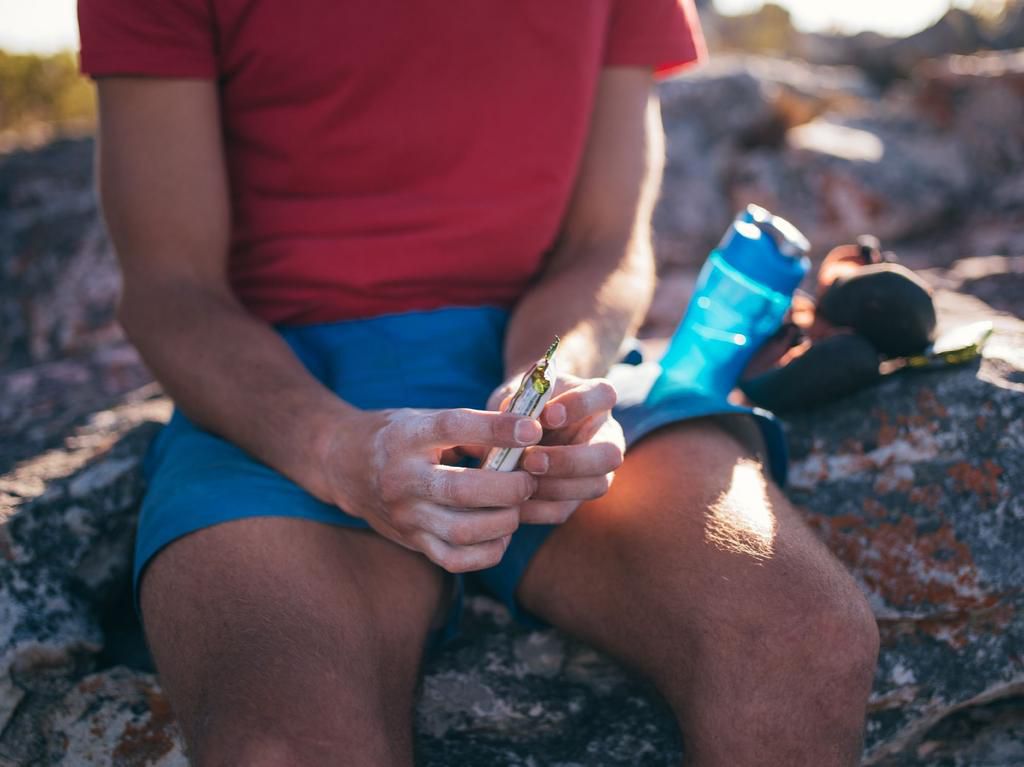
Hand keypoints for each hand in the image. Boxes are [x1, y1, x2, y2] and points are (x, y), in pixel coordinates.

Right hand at [321, 408, 541, 572]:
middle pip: (462, 490)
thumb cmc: (398, 437)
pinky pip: (454, 559)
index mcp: (406, 437)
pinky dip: (487, 552)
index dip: (496, 428)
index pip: (453, 427)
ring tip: (517, 508)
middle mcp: (401, 478)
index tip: (531, 429)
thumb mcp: (426, 419)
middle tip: (529, 480)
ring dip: (503, 522)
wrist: (344, 465)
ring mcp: (404, 515)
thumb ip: (472, 432)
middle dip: (509, 488)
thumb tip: (522, 444)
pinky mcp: (410, 540)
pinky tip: (501, 535)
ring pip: (461, 531)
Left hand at [488, 373, 624, 524]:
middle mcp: (605, 435)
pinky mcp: (575, 498)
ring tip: (517, 481)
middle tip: (530, 459)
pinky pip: (564, 510)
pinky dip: (537, 509)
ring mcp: (596, 470)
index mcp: (596, 399)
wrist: (516, 428)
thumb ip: (518, 401)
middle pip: (610, 453)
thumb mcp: (518, 394)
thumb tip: (511, 419)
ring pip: (595, 486)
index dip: (580, 405)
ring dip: (554, 488)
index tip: (547, 415)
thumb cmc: (522, 404)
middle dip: (570, 460)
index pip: (604, 395)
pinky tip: (512, 502)